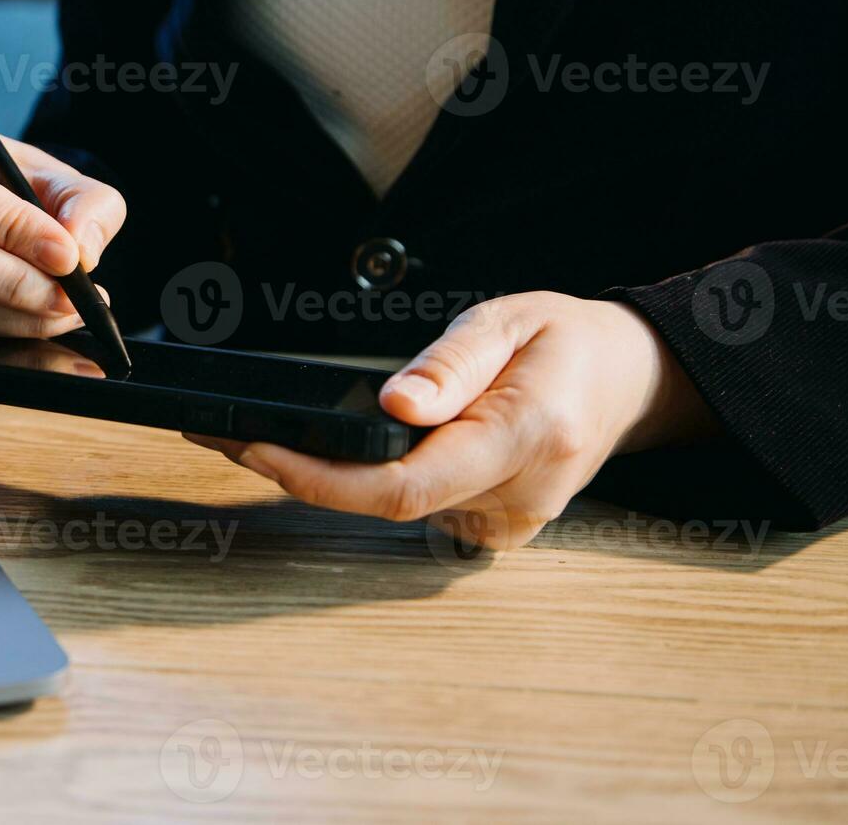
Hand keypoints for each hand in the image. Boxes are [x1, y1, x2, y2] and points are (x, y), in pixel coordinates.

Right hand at [0, 106, 126, 336]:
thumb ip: (85, 203)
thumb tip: (82, 251)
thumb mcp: (54, 173)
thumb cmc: (6, 180)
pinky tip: (34, 319)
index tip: (66, 256)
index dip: (9, 226)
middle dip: (12, 281)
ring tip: (64, 311)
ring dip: (9, 314)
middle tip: (69, 298)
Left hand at [187, 293, 718, 549]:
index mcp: (524, 439)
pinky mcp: (490, 526)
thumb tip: (394, 404)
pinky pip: (413, 511)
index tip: (253, 444)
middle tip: (223, 430)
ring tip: (255, 432)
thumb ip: (451, 364)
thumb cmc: (565, 341)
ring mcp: (506, 522)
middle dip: (297, 471)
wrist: (624, 378)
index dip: (318, 476)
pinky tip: (321, 454)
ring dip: (322, 477)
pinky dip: (361, 484)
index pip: (403, 484)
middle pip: (385, 504)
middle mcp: (515, 497)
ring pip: (394, 511)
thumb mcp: (508, 320)